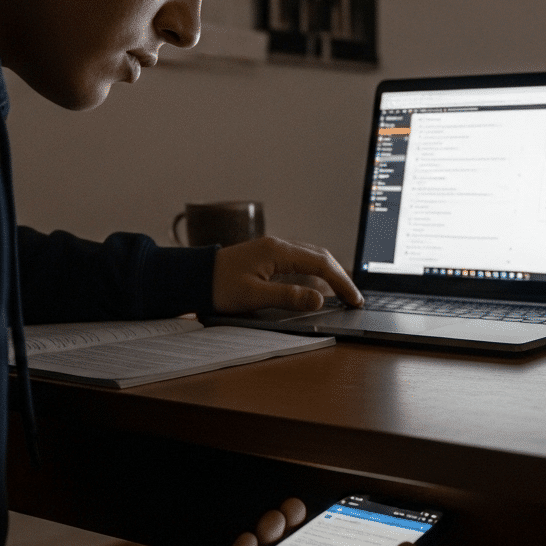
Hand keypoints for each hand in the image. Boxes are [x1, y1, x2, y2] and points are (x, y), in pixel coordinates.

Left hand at [213, 237, 362, 313]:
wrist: (190, 277)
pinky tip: (318, 284)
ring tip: (343, 293)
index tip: (355, 300)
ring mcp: (272, 249)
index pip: (320, 264)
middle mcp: (278, 246)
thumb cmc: (217, 286)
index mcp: (277, 252)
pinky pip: (299, 261)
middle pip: (320, 257)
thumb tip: (319, 299)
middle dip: (340, 277)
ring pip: (311, 257)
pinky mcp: (267, 257)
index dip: (341, 282)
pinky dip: (315, 272)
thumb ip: (288, 297)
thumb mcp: (253, 296)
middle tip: (355, 299)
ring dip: (329, 273)